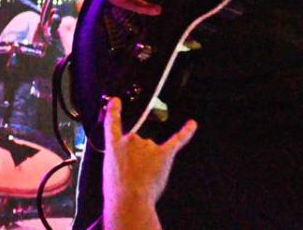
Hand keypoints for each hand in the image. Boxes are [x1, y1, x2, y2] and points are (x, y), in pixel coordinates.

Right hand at [103, 97, 196, 227]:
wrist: (129, 201)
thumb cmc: (117, 193)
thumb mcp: (110, 173)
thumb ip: (121, 161)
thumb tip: (135, 162)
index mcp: (114, 146)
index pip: (112, 123)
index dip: (114, 110)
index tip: (116, 100)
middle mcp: (131, 140)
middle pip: (136, 146)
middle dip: (136, 161)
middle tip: (131, 180)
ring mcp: (148, 145)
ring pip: (151, 152)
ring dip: (149, 165)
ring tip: (142, 182)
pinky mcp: (164, 153)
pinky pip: (177, 140)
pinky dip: (186, 132)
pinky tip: (192, 124)